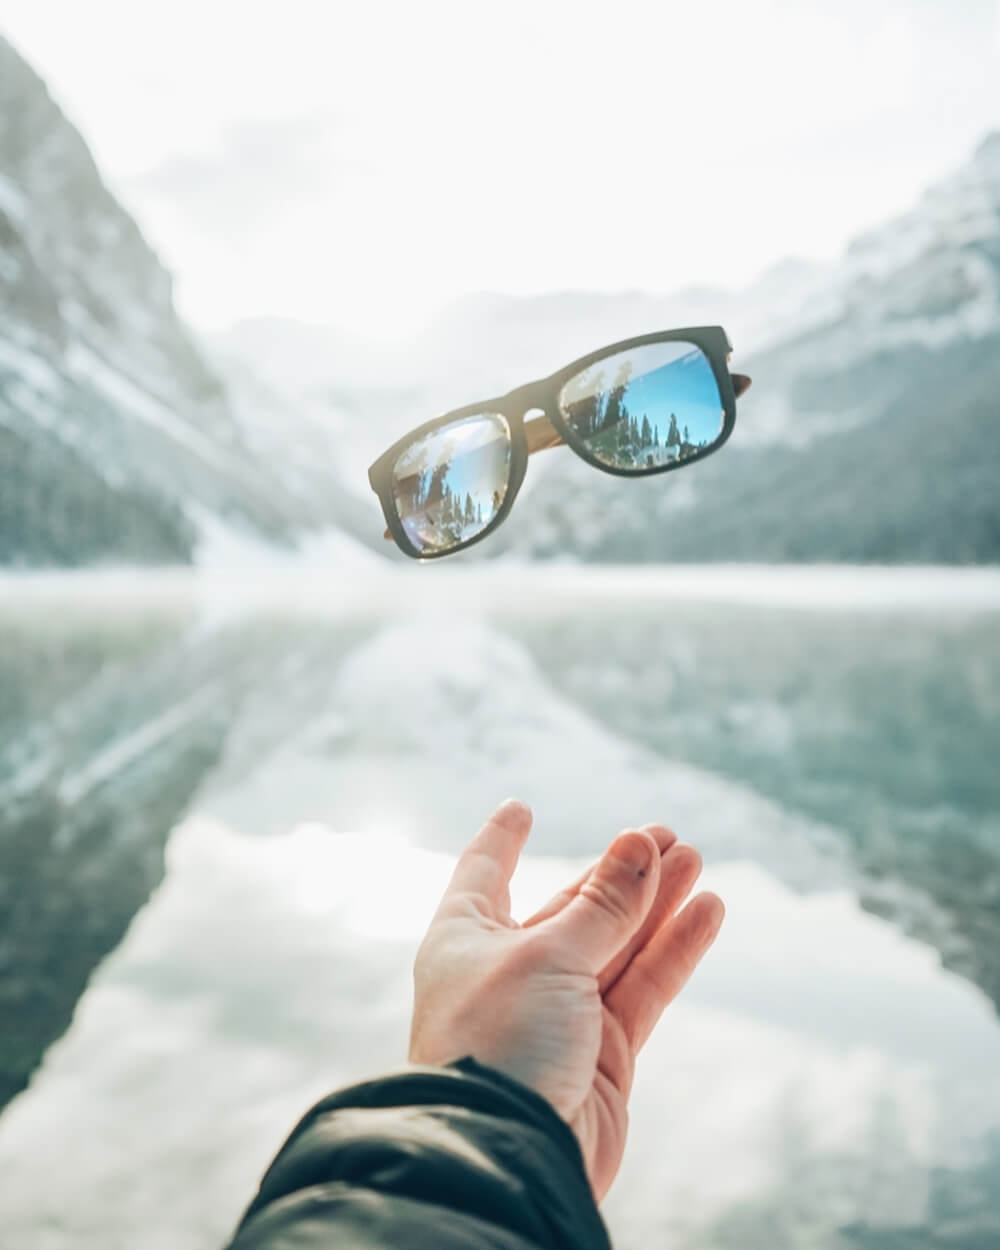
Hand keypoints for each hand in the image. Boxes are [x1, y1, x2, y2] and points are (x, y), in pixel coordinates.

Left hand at [408, 798, 724, 1200]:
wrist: (510, 1154)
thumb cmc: (499, 1043)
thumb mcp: (547, 955)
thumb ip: (602, 906)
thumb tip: (639, 844)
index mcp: (466, 940)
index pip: (483, 874)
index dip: (501, 841)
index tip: (520, 808)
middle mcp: (509, 973)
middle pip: (570, 907)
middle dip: (618, 872)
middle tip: (665, 834)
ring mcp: (558, 1015)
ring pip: (616, 944)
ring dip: (656, 902)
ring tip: (694, 858)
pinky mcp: (602, 1055)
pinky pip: (644, 987)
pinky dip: (675, 949)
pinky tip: (706, 912)